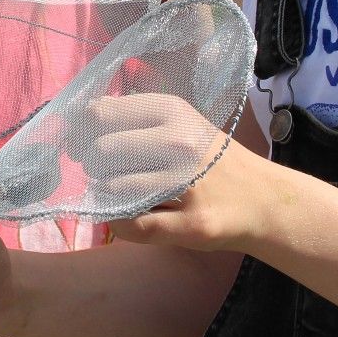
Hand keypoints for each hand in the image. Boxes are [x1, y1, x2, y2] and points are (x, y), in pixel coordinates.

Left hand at [78, 94, 249, 251]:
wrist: (261, 199)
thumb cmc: (209, 159)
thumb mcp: (178, 123)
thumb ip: (132, 120)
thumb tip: (76, 128)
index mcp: (172, 111)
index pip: (100, 113)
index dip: (84, 133)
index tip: (88, 147)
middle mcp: (179, 142)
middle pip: (101, 153)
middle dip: (98, 168)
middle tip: (116, 176)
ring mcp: (186, 184)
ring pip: (112, 190)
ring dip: (111, 198)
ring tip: (133, 197)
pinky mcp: (191, 224)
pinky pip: (130, 226)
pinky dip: (121, 224)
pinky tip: (132, 217)